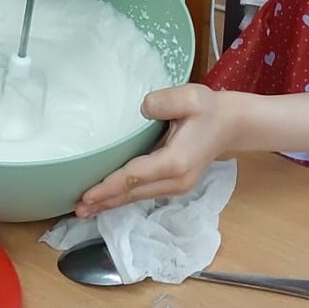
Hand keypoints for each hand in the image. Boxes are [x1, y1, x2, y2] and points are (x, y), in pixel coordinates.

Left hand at [75, 84, 235, 215]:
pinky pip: (144, 194)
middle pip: (133, 194)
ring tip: (86, 209)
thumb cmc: (209, 109)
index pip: (134, 177)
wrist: (232, 125)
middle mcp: (175, 180)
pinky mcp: (175, 185)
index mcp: (175, 162)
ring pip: (138, 197)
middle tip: (76, 210)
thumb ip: (164, 101)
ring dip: (112, 203)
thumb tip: (142, 109)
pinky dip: (124, 197)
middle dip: (104, 202)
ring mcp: (177, 186)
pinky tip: (108, 200)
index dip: (108, 187)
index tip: (86, 195)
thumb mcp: (190, 98)